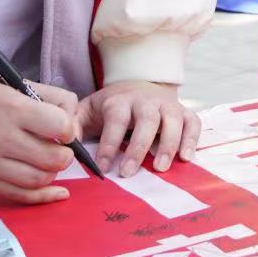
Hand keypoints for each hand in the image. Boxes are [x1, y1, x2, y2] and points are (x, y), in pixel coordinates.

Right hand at [0, 67, 78, 204]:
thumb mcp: (18, 82)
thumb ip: (53, 99)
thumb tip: (74, 126)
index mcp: (12, 108)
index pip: (60, 127)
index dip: (69, 129)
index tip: (63, 128)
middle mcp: (0, 137)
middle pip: (53, 159)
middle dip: (65, 154)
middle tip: (60, 147)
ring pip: (39, 179)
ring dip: (53, 172)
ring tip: (48, 159)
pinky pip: (19, 195)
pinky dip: (43, 196)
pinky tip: (57, 191)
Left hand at [80, 80, 201, 177]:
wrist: (139, 84)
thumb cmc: (112, 105)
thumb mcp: (88, 109)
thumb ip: (74, 124)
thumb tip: (64, 141)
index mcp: (120, 101)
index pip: (116, 120)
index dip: (109, 144)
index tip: (102, 167)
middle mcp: (146, 100)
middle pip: (147, 120)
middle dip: (138, 147)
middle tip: (129, 172)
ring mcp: (167, 105)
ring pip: (173, 120)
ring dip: (169, 144)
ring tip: (161, 167)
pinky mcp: (184, 111)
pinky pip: (193, 122)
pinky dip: (192, 139)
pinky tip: (186, 157)